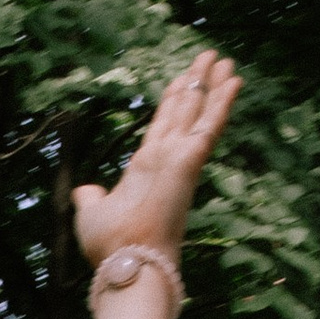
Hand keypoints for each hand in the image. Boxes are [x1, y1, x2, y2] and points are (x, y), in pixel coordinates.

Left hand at [74, 51, 241, 264]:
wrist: (127, 261)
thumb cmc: (111, 245)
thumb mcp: (91, 212)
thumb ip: (90, 196)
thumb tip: (85, 190)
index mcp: (146, 168)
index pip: (162, 125)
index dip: (172, 101)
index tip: (180, 79)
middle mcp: (167, 160)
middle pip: (184, 111)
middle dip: (196, 83)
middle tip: (210, 57)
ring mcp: (181, 159)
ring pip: (200, 112)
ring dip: (212, 85)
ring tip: (224, 59)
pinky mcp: (191, 161)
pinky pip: (210, 125)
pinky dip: (222, 102)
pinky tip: (234, 80)